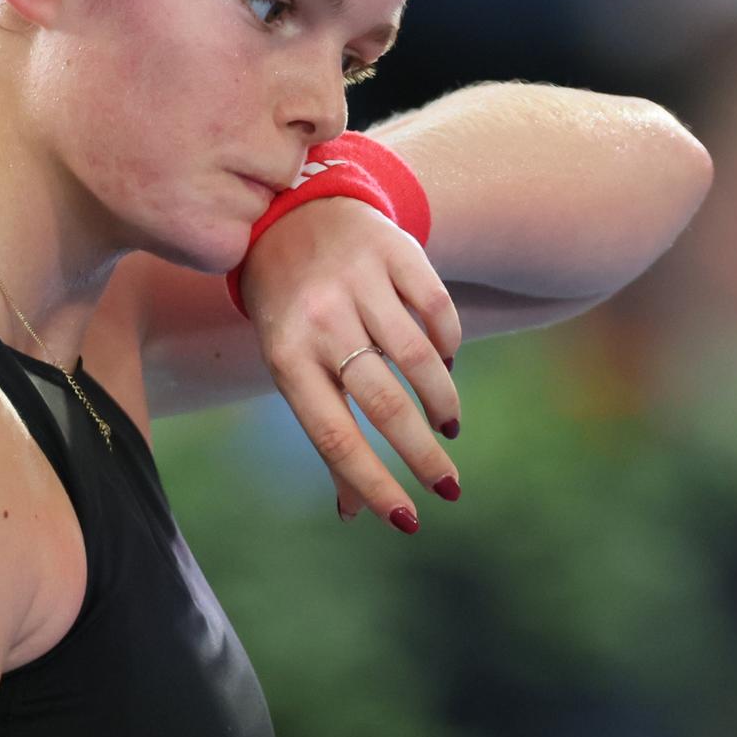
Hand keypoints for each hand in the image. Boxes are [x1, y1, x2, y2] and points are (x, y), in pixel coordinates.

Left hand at [236, 196, 462, 531]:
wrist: (291, 215)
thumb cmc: (292, 313)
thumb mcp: (291, 367)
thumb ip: (326, 434)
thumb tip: (354, 513)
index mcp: (287, 357)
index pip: (333, 434)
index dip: (372, 482)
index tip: (409, 521)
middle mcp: (321, 319)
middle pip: (384, 403)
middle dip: (423, 455)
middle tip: (449, 488)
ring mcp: (359, 281)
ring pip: (418, 358)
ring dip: (441, 402)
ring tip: (448, 426)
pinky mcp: (394, 250)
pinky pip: (437, 308)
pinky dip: (449, 345)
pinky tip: (445, 366)